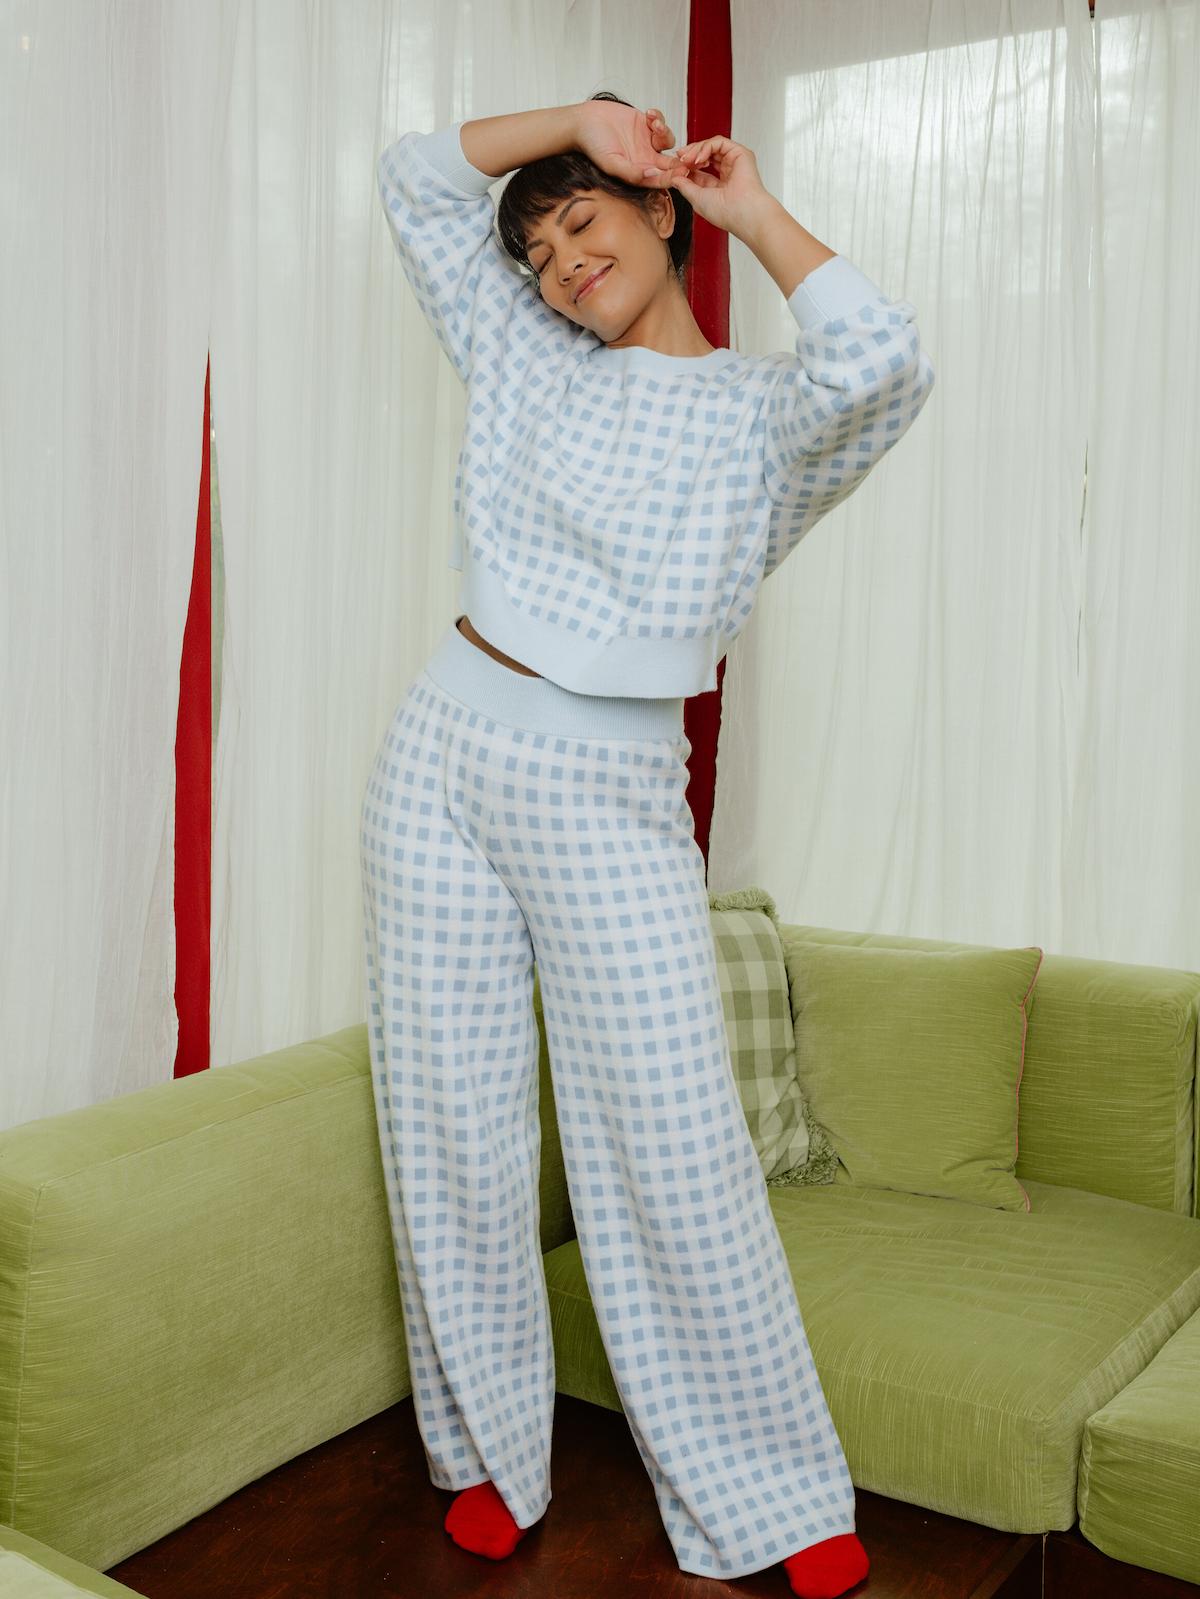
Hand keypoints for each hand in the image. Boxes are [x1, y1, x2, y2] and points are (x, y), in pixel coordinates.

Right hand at [573, 100, 683, 188]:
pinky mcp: (645, 124)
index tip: (681, 172)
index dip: (673, 177)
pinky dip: (659, 118)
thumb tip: (651, 177)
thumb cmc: (593, 145)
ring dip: (664, 132)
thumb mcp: (611, 163)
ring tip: (653, 124)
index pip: (661, 179)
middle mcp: (645, 159)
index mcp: (639, 173)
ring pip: (668, 141)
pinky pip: (661, 122)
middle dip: (679, 159)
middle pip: (670, 163)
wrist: (584, 121)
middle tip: (685, 154)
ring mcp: (646, 141)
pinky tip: (649, 114)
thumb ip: (631, 173)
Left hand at [645, 134, 769, 235]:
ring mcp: (734, 161)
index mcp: (720, 185)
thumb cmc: (726, 213)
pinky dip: (705, 147)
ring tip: (686, 159)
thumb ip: (685, 186)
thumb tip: (674, 177)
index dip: (686, 166)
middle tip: (678, 158)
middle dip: (689, 154)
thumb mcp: (697, 198)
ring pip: (711, 146)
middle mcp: (728, 172)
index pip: (699, 170)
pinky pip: (718, 142)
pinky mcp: (740, 153)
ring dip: (695, 150)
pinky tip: (698, 159)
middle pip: (705, 154)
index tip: (674, 167)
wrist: (743, 214)